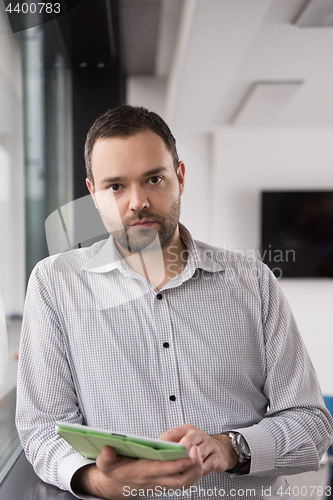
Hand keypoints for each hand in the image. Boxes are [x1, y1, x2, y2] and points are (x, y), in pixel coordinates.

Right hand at [71, 444, 202, 499]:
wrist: (114, 486)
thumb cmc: (113, 472)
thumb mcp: (105, 464)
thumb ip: (105, 457)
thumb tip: (107, 449)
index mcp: (142, 472)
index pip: (164, 469)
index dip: (178, 462)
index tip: (190, 453)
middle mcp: (154, 480)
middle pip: (180, 479)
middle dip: (193, 468)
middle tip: (199, 451)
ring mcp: (161, 483)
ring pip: (184, 482)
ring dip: (196, 471)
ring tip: (200, 454)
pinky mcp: (164, 482)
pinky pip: (182, 481)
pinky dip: (192, 473)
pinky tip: (196, 460)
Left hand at [159, 424, 238, 475]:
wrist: (221, 449)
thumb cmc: (197, 446)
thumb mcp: (185, 441)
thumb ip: (172, 445)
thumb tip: (155, 454)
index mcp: (187, 429)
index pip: (171, 434)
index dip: (163, 445)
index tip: (156, 455)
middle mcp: (198, 434)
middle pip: (187, 442)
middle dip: (179, 454)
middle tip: (172, 464)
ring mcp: (209, 444)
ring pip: (198, 455)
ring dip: (191, 465)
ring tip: (184, 472)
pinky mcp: (218, 456)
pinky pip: (208, 465)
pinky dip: (201, 471)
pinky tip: (196, 475)